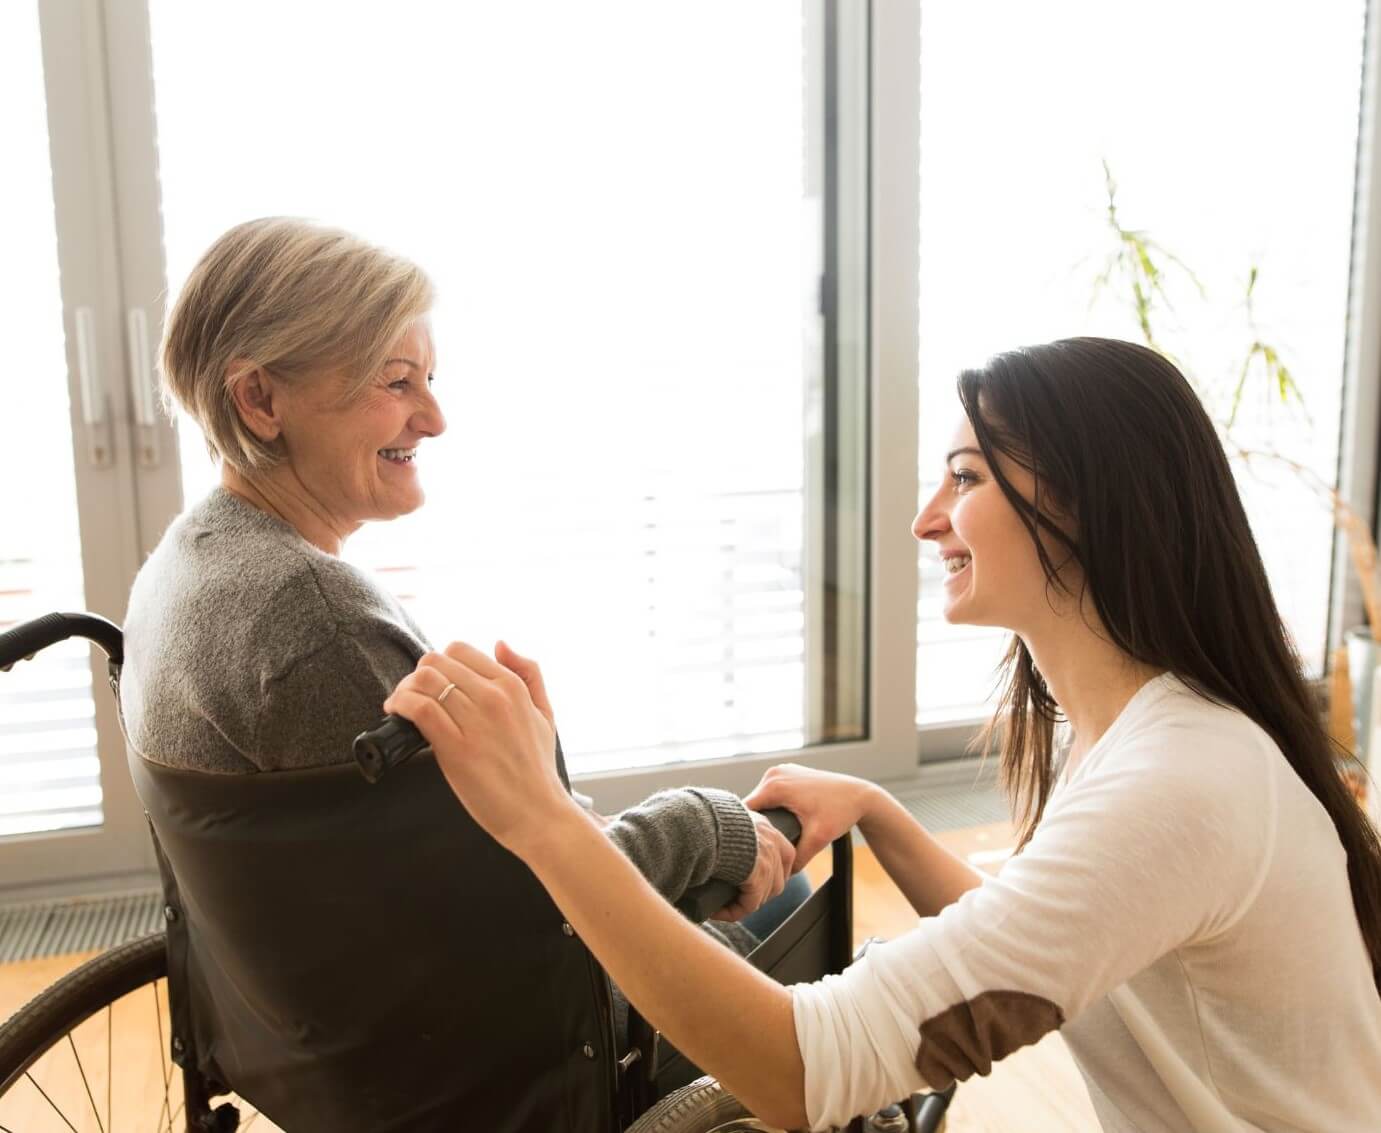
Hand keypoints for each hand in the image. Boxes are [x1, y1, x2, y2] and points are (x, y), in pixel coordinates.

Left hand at [383, 641, 575, 852]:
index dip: (439, 664)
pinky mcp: (457, 748)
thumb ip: (529, 673)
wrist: (538, 813)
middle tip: (411, 696)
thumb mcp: (545, 713)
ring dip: (404, 689)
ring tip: (400, 706)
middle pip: (437, 662)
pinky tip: (396, 714)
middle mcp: (494, 698)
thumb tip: (500, 644)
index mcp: (513, 686)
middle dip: (417, 675)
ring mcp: (476, 722)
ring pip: (425, 680)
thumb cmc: (537, 769)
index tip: (432, 683)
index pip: (460, 650)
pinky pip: (420, 708)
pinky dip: (400, 705)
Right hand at [712, 811, 795, 922]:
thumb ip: (731, 824)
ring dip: (746, 902)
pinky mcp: (757, 878)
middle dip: (761, 890)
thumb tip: (717, 829)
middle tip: (739, 895)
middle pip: (778, 877)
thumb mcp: (724, 814)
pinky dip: (733, 912)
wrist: (703, 823)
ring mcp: (767, 861)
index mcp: (764, 826)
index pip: (783, 853)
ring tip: (726, 905)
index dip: (772, 870)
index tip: (754, 879)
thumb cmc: (705, 817)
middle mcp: (772, 842)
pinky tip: (717, 912)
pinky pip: (749, 904)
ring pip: (765, 894)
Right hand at [743, 763, 878, 872]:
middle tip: (761, 847)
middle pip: (752, 805)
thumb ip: (797, 857)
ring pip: (761, 799)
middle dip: (756, 825)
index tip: (749, 849)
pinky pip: (771, 793)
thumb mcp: (818, 838)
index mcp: (775, 785)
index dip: (747, 831)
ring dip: (763, 816)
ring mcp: (781, 771)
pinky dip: (772, 807)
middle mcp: (774, 774)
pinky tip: (779, 823)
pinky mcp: (787, 774)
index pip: (745, 811)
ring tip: (770, 837)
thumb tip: (782, 874)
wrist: (859, 795)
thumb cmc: (840, 812)